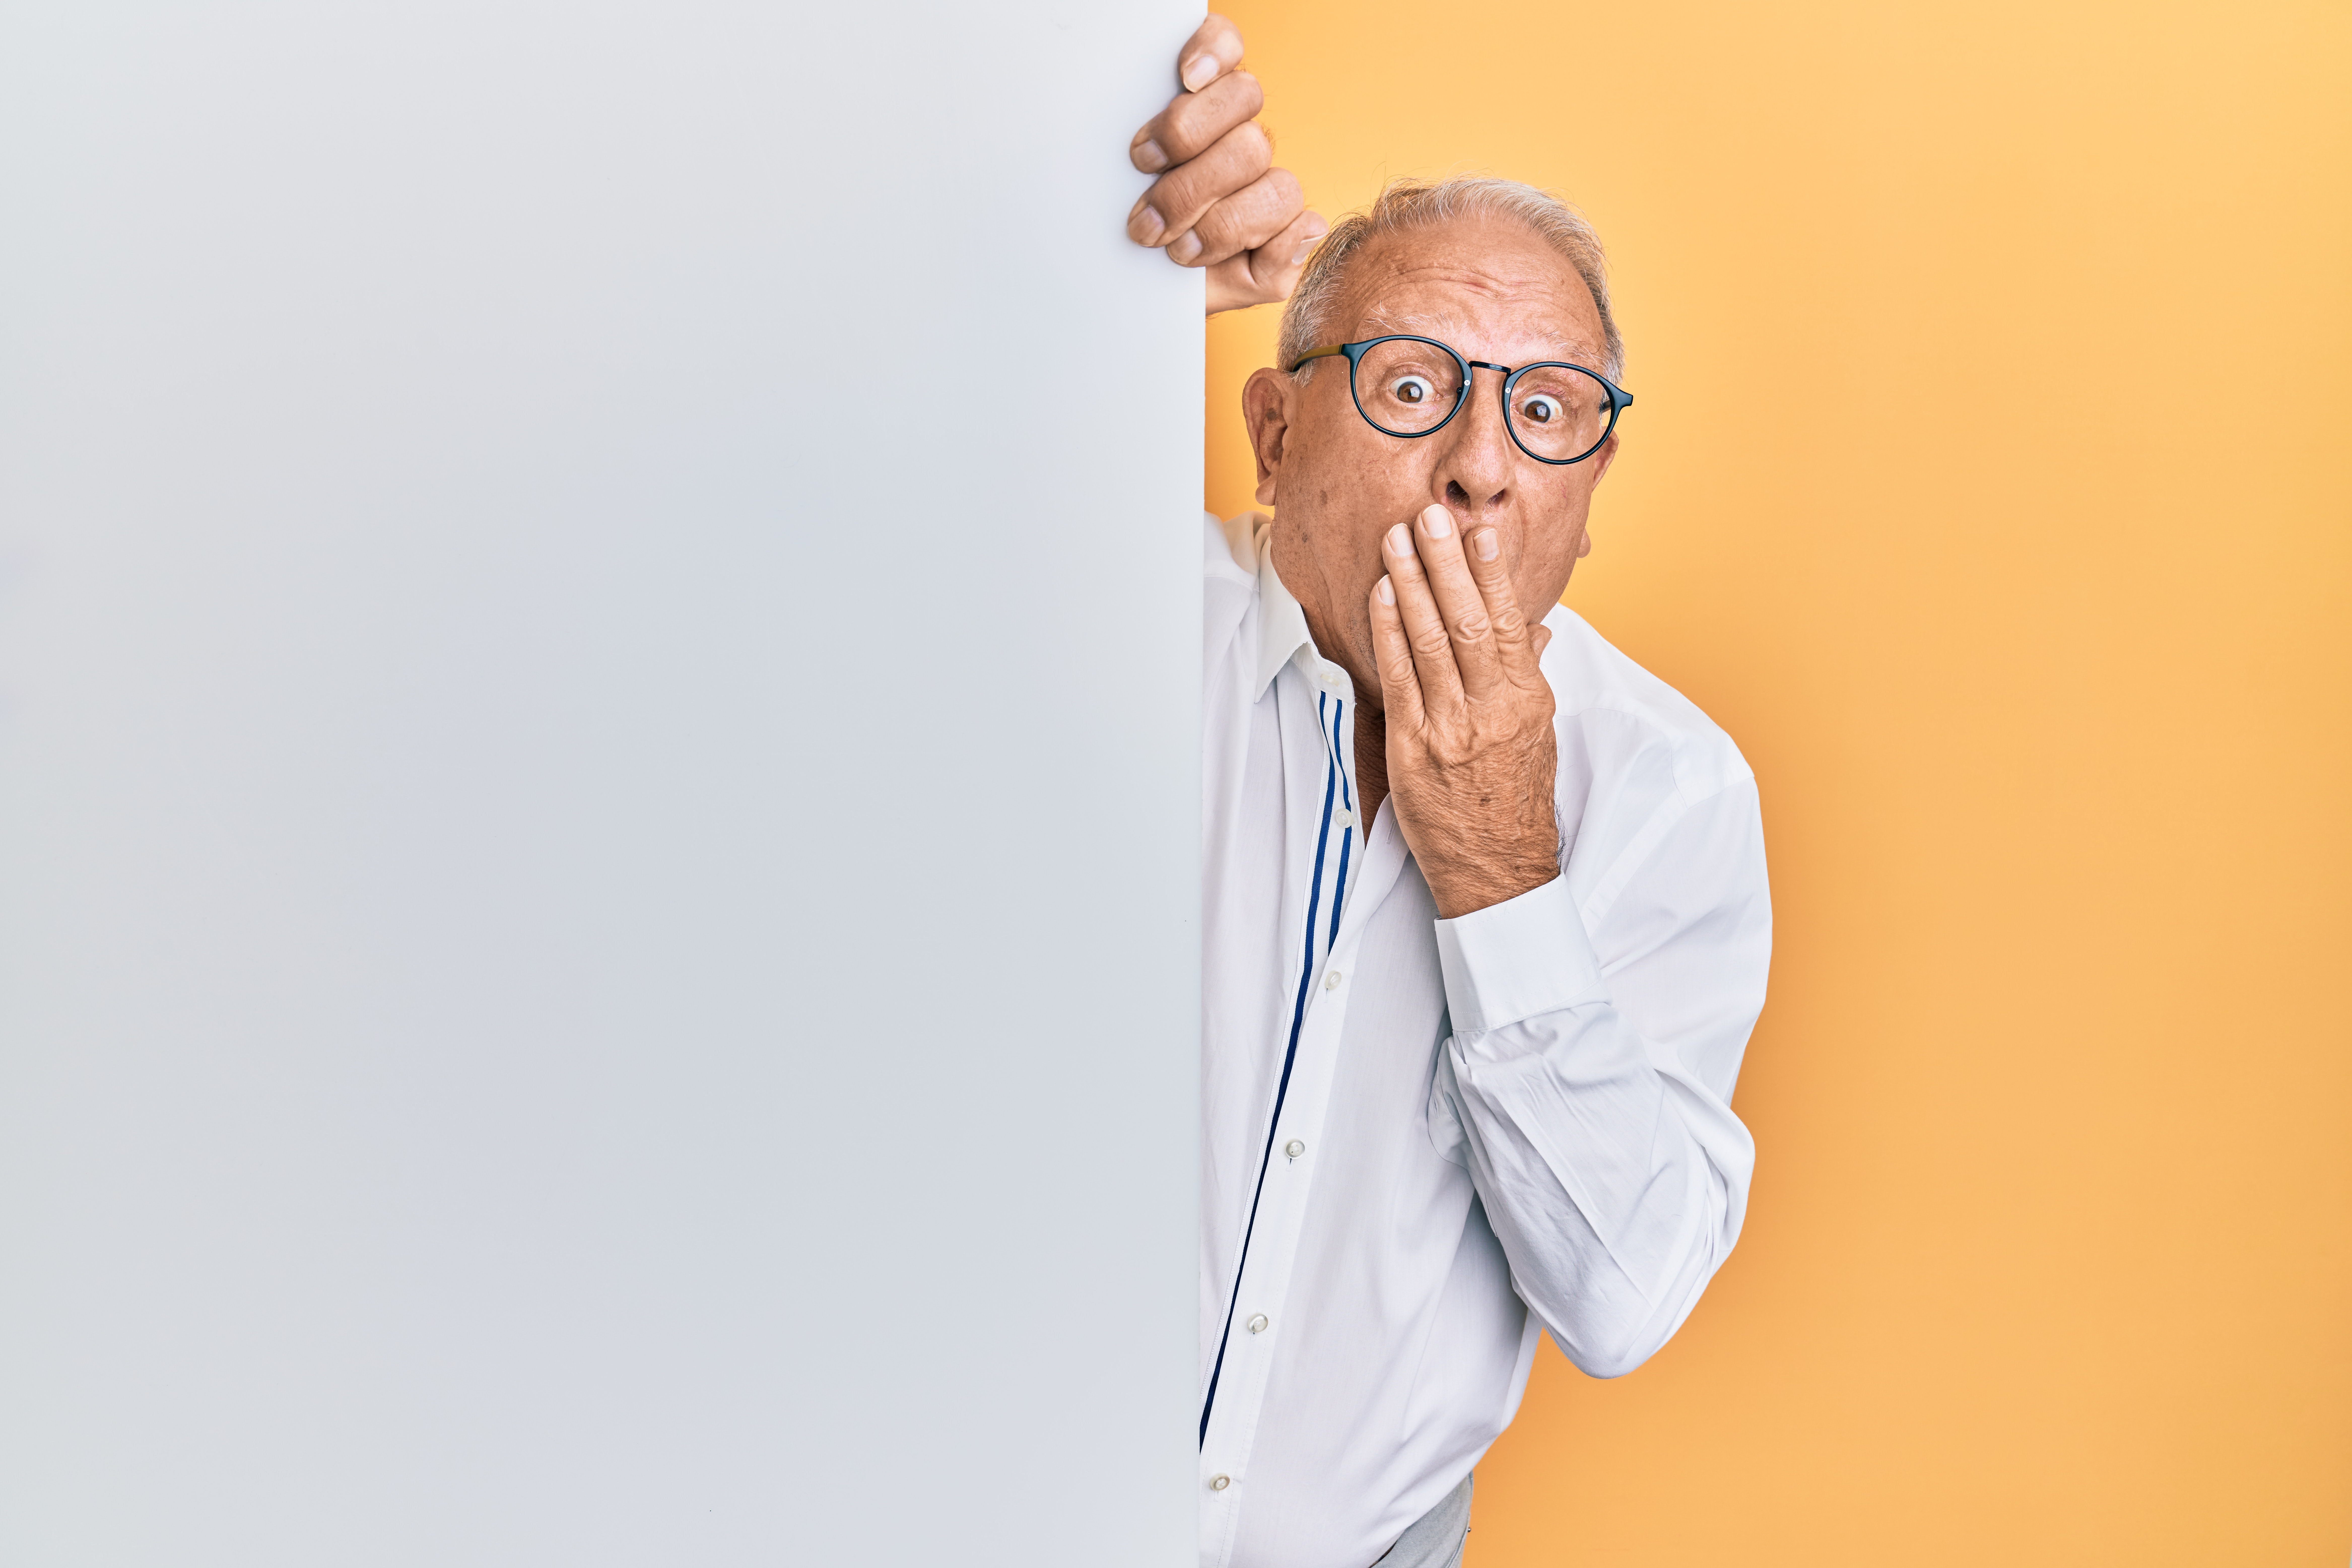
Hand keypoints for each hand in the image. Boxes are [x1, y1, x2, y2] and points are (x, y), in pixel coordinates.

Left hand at [1126, 14, 1324, 314]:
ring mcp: (1266, 187)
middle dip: (1189, 171)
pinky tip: (1249, 256)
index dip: (1213, 53)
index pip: (1225, 50)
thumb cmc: (1125, 248)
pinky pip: (1302, 228)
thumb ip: (1126, 177)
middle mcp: (1237, 139)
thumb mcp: (1109, 210)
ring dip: (1218, 220)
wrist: (1137, 301)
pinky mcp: (1288, 237)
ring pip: (1271, 177)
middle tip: (1145, 213)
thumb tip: (1178, 156)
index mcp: (1198, 111)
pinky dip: (1277, 244)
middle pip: (1245, 118)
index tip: (1184, 78)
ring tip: (1172, 246)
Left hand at [1370, 505, 1562, 919]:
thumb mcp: (1538, 735)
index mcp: (1528, 702)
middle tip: (1429, 517)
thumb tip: (1538, 630)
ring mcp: (1451, 730)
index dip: (1493, 575)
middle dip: (1446, 565)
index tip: (1480, 533)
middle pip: (1469, 623)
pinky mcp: (1414, 749)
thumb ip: (1532, 677)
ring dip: (1411, 586)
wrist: (1498, 870)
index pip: (1512, 624)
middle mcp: (1492, 711)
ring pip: (1430, 643)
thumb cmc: (1516, 799)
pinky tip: (1382, 595)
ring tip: (1397, 540)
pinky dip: (1389, 633)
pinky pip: (1400, 680)